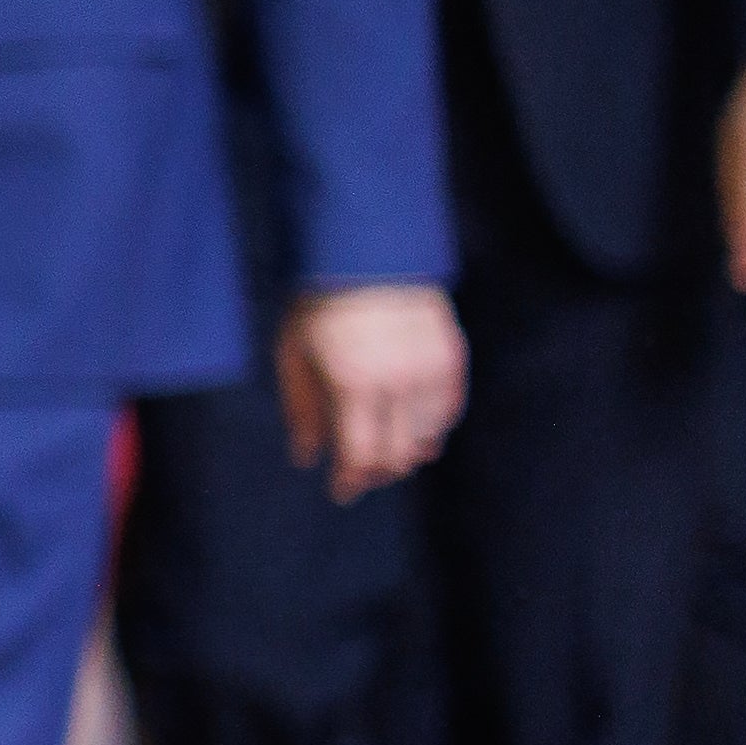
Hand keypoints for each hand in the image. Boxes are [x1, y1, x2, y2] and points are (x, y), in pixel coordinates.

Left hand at [273, 281, 465, 499]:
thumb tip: (307, 457)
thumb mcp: (293, 354)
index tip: (340, 491)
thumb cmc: (319, 305)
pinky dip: (432, 428)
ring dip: (406, 452)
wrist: (369, 253)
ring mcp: (431, 371)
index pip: (362, 455)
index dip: (351, 480)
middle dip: (377, 473)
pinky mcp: (452, 358)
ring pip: (428, 437)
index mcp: (354, 384)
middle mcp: (400, 382)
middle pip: (398, 455)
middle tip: (359, 476)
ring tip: (384, 454)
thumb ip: (302, 409)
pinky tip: (414, 430)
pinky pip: (449, 411)